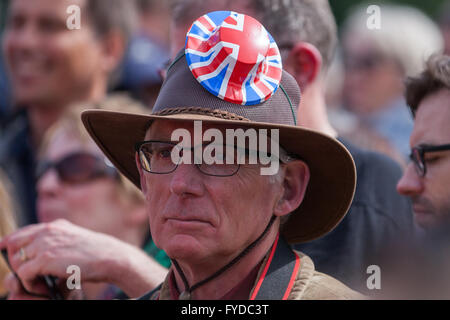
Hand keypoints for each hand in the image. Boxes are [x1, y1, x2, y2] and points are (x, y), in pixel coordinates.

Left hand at [0, 219, 167, 297]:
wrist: (110, 257)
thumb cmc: (96, 253)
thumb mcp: (75, 240)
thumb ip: (58, 240)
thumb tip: (43, 251)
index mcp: (54, 226)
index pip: (21, 233)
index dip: (10, 244)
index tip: (8, 253)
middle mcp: (47, 231)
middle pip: (13, 244)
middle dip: (15, 262)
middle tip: (29, 276)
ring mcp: (45, 243)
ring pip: (16, 261)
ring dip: (24, 275)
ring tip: (39, 283)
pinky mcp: (46, 258)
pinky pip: (23, 273)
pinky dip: (30, 283)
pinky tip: (43, 286)